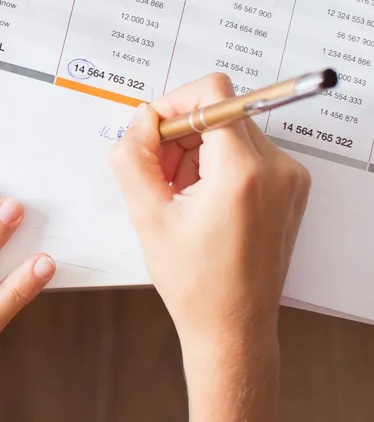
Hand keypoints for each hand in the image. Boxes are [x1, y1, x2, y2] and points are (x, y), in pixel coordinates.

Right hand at [108, 73, 310, 421]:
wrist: (232, 327)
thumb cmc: (195, 283)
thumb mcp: (147, 215)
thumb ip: (133, 156)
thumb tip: (140, 119)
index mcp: (242, 172)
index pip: (213, 94)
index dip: (174, 103)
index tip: (152, 131)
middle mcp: (276, 169)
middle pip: (219, 113)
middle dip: (179, 134)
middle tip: (157, 174)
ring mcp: (288, 179)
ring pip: (230, 132)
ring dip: (195, 151)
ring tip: (176, 195)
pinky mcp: (289, 189)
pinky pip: (245, 153)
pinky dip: (215, 165)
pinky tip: (197, 201)